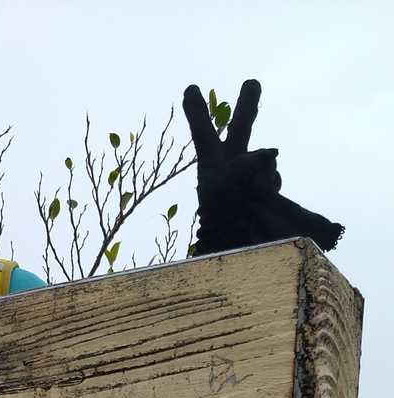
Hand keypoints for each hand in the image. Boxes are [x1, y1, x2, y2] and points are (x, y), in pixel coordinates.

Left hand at [182, 79, 342, 255]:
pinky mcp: (269, 191)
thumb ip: (244, 163)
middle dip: (247, 106)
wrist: (240, 248)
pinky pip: (273, 179)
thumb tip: (270, 152)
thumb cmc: (222, 220)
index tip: (190, 89)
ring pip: (264, 161)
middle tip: (251, 83)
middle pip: (241, 129)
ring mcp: (252, 178)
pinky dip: (269, 187)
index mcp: (211, 164)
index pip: (203, 132)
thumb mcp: (223, 188)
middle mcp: (231, 166)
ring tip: (249, 197)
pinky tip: (262, 203)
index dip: (197, 112)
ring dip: (260, 174)